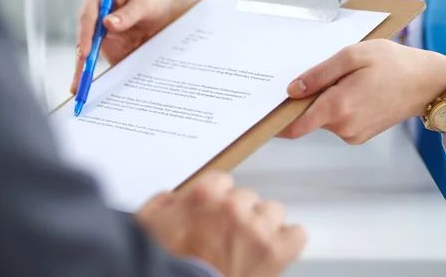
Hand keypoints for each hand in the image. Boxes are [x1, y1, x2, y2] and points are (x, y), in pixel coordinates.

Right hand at [71, 0, 193, 93]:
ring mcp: (104, 36)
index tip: (86, 52)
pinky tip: (97, 92)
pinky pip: (107, 64)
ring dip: (86, 73)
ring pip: (91, 56)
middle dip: (81, 61)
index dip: (85, 36)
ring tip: (81, 91)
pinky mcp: (114, 50)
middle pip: (85, 41)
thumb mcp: (146, 1)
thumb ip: (128, 13)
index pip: (88, 18)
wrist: (174, 7)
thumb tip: (107, 23)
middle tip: (80, 81)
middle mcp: (97, 18)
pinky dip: (102, 77)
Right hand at [137, 172, 305, 276]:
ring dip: (263, 226)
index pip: (224, 182)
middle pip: (248, 197)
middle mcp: (233, 206)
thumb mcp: (148, 224)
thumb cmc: (164, 263)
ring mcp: (256, 229)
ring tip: (250, 247)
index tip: (215, 214)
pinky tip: (275, 252)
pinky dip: (288, 242)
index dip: (218, 200)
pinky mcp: (275, 253)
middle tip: (228, 236)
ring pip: (273, 212)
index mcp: (204, 195)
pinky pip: (297, 235)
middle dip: (240, 214)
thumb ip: (166, 203)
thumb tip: (177, 199)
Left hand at [280, 40, 445, 143]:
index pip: (295, 125)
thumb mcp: (352, 56)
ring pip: (323, 117)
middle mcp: (344, 127)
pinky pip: (337, 120)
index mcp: (339, 107)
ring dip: (324, 100)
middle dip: (306, 99)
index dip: (278, 119)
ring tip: (344, 78)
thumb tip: (292, 90)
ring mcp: (353, 133)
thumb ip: (319, 74)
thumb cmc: (393, 63)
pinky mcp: (360, 134)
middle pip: (308, 117)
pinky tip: (352, 88)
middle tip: (316, 76)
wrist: (426, 82)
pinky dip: (337, 106)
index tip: (264, 113)